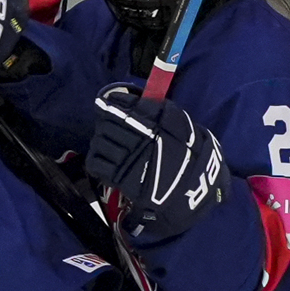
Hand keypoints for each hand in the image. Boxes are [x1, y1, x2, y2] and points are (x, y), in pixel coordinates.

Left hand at [84, 84, 228, 244]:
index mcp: (156, 118)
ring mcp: (129, 155)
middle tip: (109, 130)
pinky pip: (95, 163)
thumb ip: (158, 112)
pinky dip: (95, 160)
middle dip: (106, 124)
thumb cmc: (190, 157)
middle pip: (108, 122)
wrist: (194, 189)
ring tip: (107, 148)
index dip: (113, 104)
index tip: (110, 105)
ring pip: (99, 140)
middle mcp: (140, 133)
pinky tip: (103, 162)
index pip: (123, 103)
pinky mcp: (121, 176)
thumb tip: (129, 102)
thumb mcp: (181, 126)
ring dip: (100, 142)